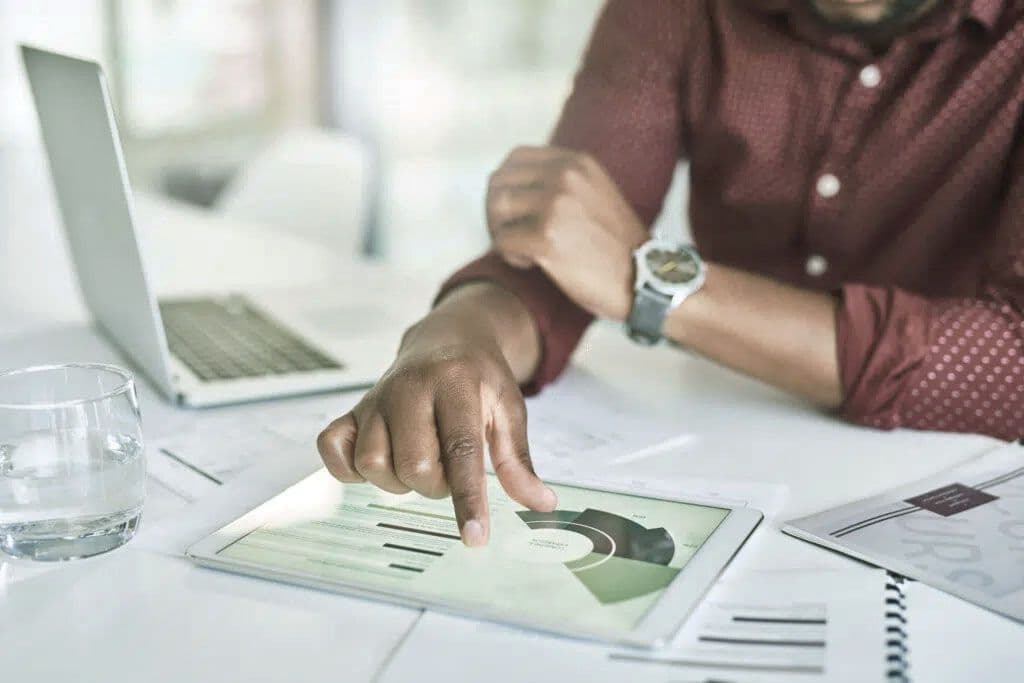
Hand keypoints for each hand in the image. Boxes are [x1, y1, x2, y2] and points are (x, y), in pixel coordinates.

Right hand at [316, 290, 556, 546]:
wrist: (446, 338)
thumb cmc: (479, 378)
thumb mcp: (509, 409)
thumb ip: (518, 459)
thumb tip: (541, 503)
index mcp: (456, 385)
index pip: (461, 451)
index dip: (468, 500)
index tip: (475, 537)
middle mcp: (410, 388)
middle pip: (414, 466)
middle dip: (436, 485)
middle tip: (450, 469)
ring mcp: (376, 398)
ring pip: (372, 463)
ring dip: (398, 480)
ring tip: (420, 461)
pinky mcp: (353, 409)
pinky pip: (333, 448)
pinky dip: (349, 467)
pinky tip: (380, 459)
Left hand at [487, 145, 647, 320]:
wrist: (647, 279)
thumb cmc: (618, 246)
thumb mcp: (596, 194)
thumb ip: (563, 181)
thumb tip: (516, 184)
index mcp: (576, 162)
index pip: (515, 158)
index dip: (507, 185)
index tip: (516, 211)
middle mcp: (564, 176)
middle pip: (499, 181)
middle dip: (496, 211)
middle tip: (511, 235)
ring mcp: (554, 206)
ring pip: (496, 208)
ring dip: (501, 233)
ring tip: (522, 250)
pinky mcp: (545, 238)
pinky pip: (503, 241)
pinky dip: (510, 256)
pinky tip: (531, 264)